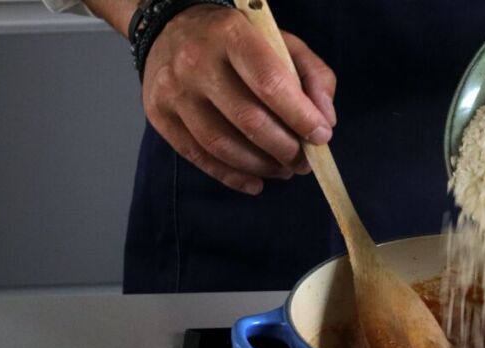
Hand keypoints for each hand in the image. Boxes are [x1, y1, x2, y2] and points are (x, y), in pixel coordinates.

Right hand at [142, 5, 336, 194]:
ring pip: (222, 144)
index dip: (300, 117)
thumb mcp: (281, 41)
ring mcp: (174, 90)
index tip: (321, 136)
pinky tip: (255, 182)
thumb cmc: (236, 40)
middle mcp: (197, 61)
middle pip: (248, 120)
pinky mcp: (159, 114)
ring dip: (261, 166)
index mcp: (232, 35)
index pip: (271, 83)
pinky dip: (231, 176)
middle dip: (285, 149)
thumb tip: (325, 120)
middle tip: (303, 161)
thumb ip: (313, 76)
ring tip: (283, 170)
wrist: (171, 29)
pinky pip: (198, 156)